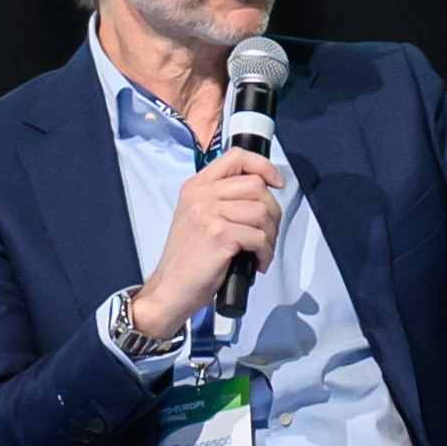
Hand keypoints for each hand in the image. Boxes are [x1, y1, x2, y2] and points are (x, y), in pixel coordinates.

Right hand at [141, 150, 288, 325]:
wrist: (171, 287)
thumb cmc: (188, 259)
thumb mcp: (199, 217)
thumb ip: (223, 199)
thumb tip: (262, 193)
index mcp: (196, 187)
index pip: (237, 157)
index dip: (263, 166)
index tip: (276, 182)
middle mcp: (200, 195)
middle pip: (256, 186)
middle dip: (272, 212)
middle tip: (266, 233)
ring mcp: (208, 213)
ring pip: (262, 211)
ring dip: (269, 236)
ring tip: (259, 251)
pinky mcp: (219, 234)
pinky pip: (259, 236)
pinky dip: (265, 253)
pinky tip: (256, 262)